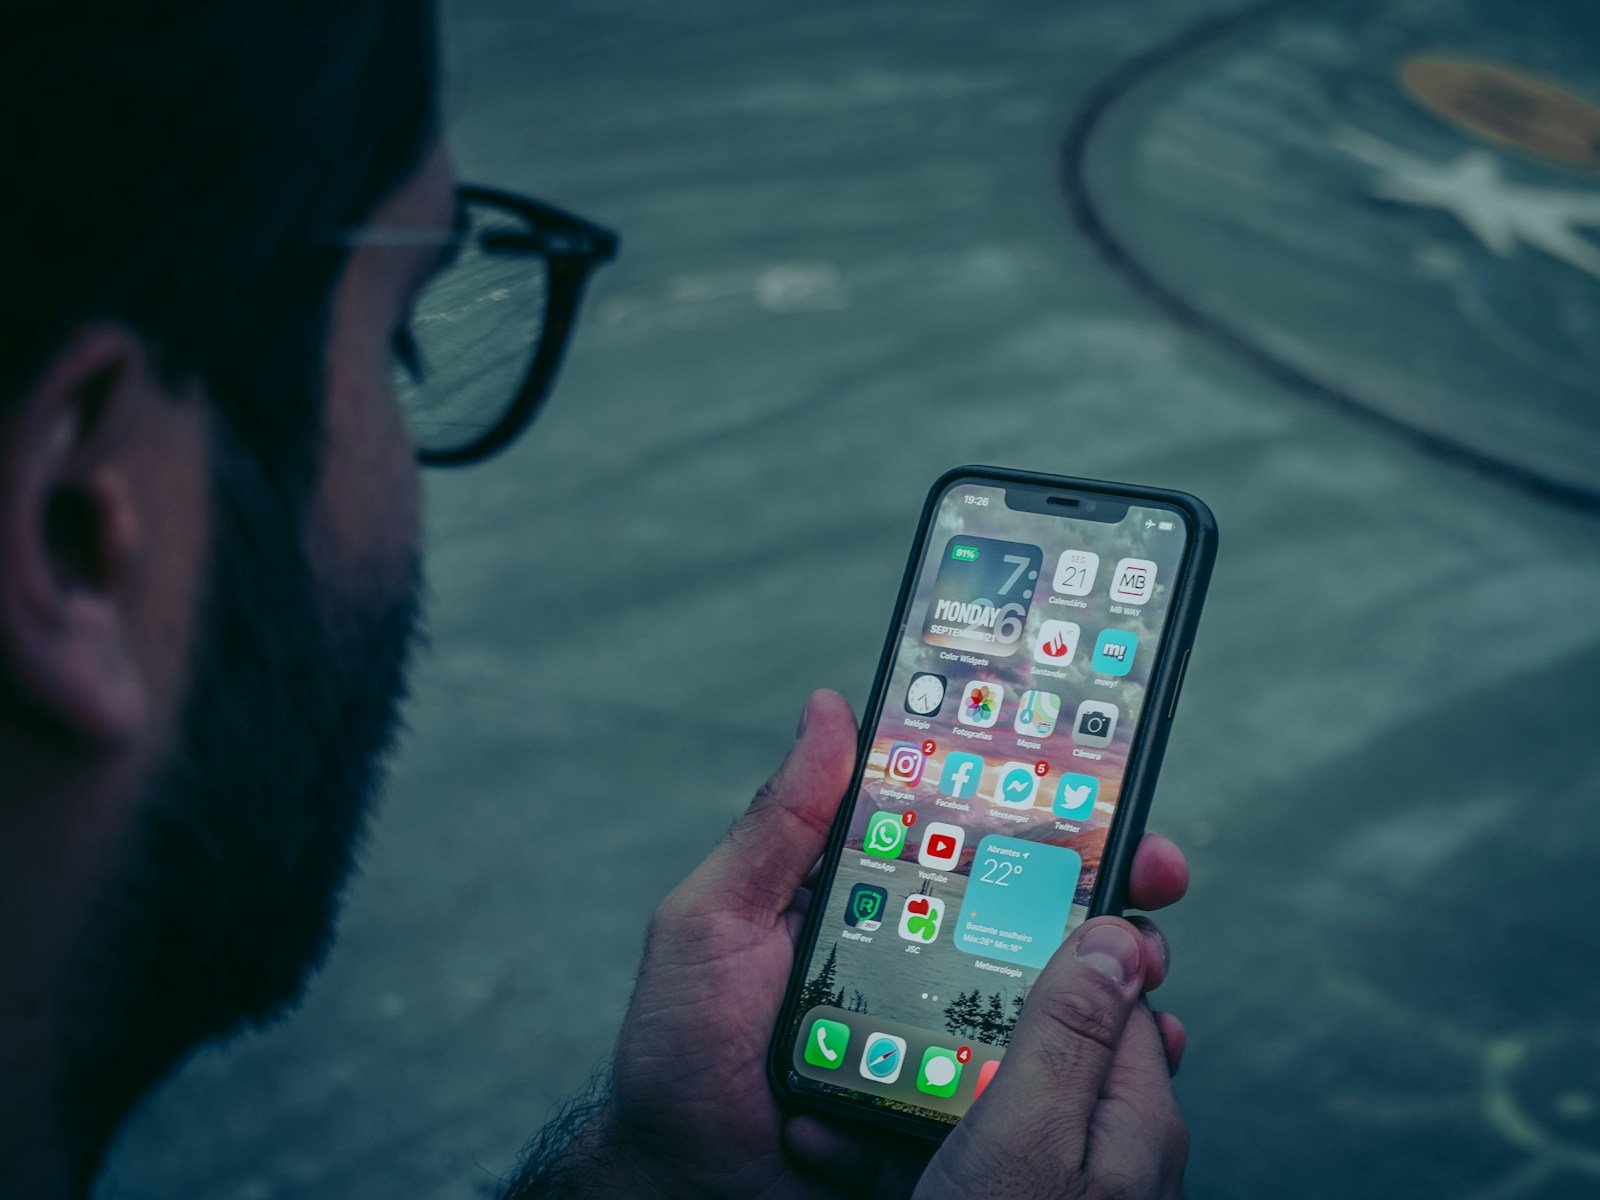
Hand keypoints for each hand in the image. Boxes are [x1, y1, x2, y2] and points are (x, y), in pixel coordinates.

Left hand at [510, 690, 1187, 1197]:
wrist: (692, 1193)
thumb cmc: (684, 1057)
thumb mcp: (713, 924)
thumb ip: (776, 827)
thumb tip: (829, 711)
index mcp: (871, 901)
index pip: (966, 834)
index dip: (1036, 803)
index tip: (1101, 782)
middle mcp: (923, 958)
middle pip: (1036, 905)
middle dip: (1108, 881)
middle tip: (1153, 874)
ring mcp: (951, 1034)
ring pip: (1060, 990)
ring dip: (1118, 969)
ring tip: (1144, 964)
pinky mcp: (968, 1110)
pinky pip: (1051, 1079)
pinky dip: (1101, 1060)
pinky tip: (1134, 1047)